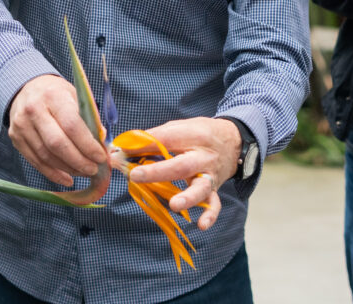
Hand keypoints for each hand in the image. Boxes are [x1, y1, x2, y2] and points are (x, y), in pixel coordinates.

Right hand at [7, 74, 107, 186]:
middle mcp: (34, 110)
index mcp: (53, 96)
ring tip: (83, 172)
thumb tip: (102, 142)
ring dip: (68, 169)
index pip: (72, 125)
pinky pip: (36, 162)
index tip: (100, 157)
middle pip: (57, 143)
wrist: (27, 88)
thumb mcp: (75, 96)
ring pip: (46, 156)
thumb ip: (89, 118)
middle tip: (93, 169)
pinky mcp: (16, 139)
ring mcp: (22, 126)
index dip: (87, 145)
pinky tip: (67, 178)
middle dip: (78, 161)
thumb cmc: (56, 93)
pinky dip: (53, 173)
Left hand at [126, 116, 240, 230]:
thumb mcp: (180, 127)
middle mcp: (202, 156)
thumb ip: (155, 138)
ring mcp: (209, 174)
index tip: (119, 153)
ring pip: (200, 187)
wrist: (233, 141)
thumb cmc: (199, 134)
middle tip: (135, 175)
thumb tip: (123, 148)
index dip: (141, 145)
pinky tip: (201, 225)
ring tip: (174, 205)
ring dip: (187, 197)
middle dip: (157, 172)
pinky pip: (214, 203)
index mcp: (191, 135)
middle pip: (181, 165)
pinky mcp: (215, 189)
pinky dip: (210, 215)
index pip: (164, 139)